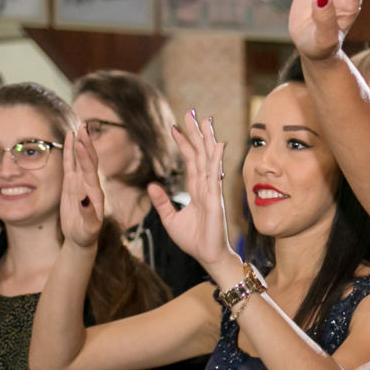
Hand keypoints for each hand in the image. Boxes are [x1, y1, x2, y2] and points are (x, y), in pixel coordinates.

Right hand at [60, 128, 105, 249]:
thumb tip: (84, 200)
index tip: (81, 143)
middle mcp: (90, 184)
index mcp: (95, 193)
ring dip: (80, 143)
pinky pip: (70, 164)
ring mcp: (80, 182)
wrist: (82, 239)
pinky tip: (69, 138)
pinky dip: (69, 151)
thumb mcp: (89, 228)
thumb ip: (88, 214)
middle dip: (86, 144)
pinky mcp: (71, 184)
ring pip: (80, 159)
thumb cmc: (86, 235)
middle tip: (83, 127)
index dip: (86, 157)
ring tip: (79, 127)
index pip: (91, 171)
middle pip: (89, 160)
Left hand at [165, 109, 245, 278]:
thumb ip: (162, 202)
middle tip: (190, 113)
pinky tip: (217, 144)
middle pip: (200, 154)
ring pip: (208, 159)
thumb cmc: (193, 240)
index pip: (190, 161)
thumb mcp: (170, 219)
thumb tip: (151, 185)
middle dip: (195, 133)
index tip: (175, 127)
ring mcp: (212, 191)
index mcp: (196, 190)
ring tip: (205, 120)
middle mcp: (206, 186)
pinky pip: (215, 175)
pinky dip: (216, 159)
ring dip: (206, 139)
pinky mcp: (215, 199)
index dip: (183, 143)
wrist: (207, 256)